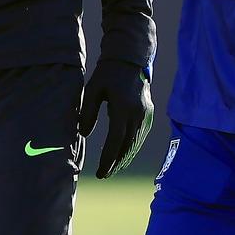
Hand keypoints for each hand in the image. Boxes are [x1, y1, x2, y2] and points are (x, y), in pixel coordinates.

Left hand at [77, 59, 153, 178]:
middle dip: (116, 163)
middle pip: (128, 147)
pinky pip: (140, 137)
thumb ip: (88, 112)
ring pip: (136, 144)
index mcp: (123, 108)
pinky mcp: (150, 115)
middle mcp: (138, 114)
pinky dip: (132, 148)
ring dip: (124, 158)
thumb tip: (84, 133)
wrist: (130, 60)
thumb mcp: (92, 89)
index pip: (115, 141)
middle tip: (105, 175)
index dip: (108, 159)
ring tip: (112, 168)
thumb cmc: (107, 74)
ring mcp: (147, 115)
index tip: (101, 172)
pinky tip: (123, 155)